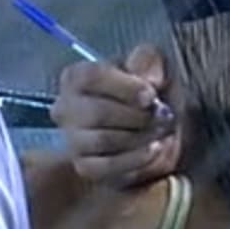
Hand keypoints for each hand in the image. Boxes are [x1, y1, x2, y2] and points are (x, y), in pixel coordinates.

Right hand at [56, 45, 179, 188]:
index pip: (91, 76)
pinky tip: (154, 149)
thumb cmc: (147, 96)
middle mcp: (66, 107)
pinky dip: (136, 158)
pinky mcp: (86, 167)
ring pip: (103, 140)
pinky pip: (107, 166)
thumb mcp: (153, 68)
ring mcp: (72, 139)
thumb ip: (150, 61)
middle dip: (137, 116)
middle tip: (163, 117)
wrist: (155, 131)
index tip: (150, 96)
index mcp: (77, 76)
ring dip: (140, 137)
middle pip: (97, 112)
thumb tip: (149, 79)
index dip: (125, 87)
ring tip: (161, 132)